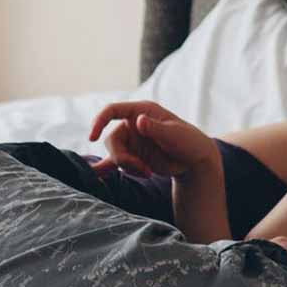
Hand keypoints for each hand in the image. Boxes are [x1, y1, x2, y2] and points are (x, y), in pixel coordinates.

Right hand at [88, 101, 218, 178]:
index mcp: (141, 112)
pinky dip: (104, 170)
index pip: (112, 111)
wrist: (193, 161)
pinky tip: (96, 175)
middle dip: (122, 157)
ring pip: (114, 154)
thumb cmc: (188, 142)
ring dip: (128, 167)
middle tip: (140, 168)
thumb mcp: (174, 134)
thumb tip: (138, 121)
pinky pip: (113, 163)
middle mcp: (132, 125)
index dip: (98, 122)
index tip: (92, 138)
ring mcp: (131, 142)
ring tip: (147, 172)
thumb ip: (155, 128)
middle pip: (111, 140)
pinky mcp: (131, 157)